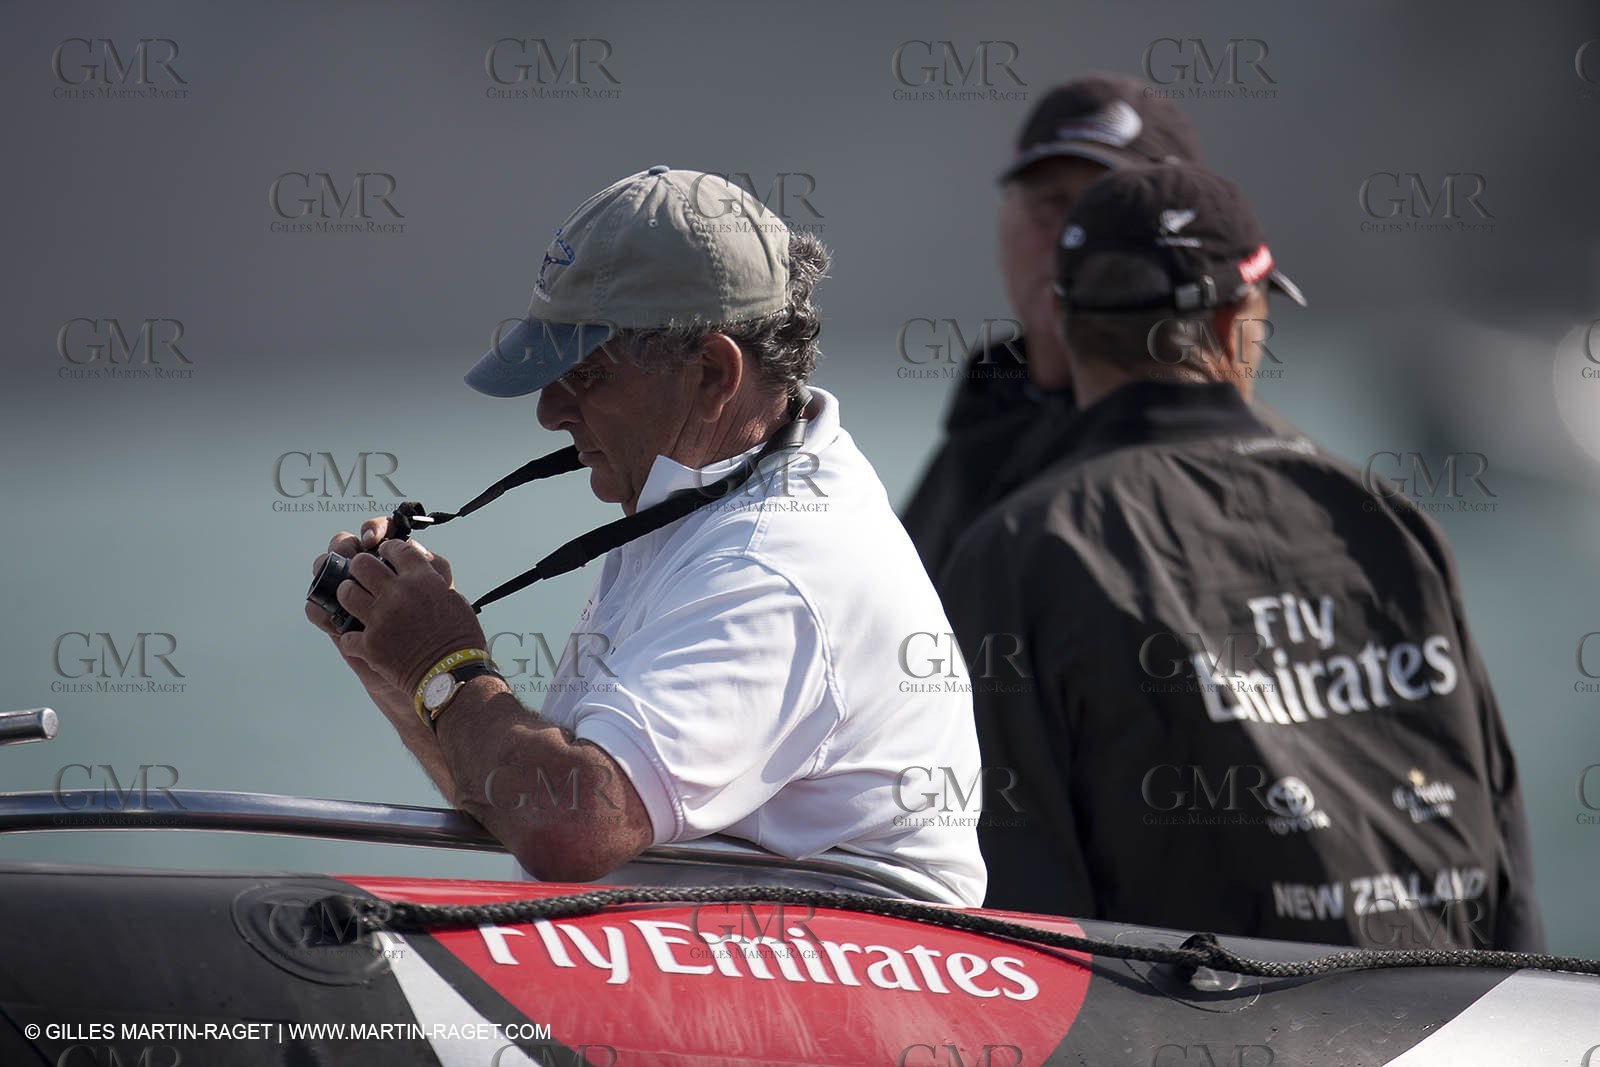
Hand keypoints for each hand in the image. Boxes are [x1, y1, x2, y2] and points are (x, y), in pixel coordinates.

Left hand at [326, 537, 486, 696]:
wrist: (453, 676)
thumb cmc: (460, 639)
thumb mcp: (454, 598)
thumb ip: (432, 577)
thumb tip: (417, 562)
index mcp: (423, 579)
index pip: (396, 548)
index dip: (387, 548)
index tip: (384, 553)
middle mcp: (398, 594)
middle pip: (362, 564)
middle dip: (359, 567)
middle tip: (361, 574)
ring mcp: (381, 619)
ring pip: (346, 592)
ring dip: (349, 595)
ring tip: (353, 601)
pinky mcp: (370, 645)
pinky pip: (346, 635)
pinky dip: (352, 639)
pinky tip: (359, 640)